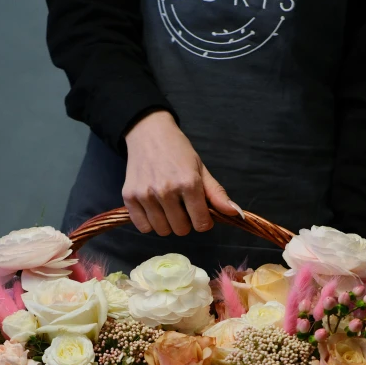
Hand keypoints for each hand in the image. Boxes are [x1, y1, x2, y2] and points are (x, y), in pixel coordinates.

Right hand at [123, 110, 242, 235]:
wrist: (148, 133)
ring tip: (167, 206)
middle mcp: (166, 191)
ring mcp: (146, 195)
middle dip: (185, 222)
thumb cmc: (178, 151)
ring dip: (167, 223)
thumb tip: (236, 214)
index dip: (203, 221)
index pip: (201, 223)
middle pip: (181, 230)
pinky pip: (143, 227)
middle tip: (181, 206)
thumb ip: (217, 194)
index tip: (199, 212)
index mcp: (188, 183)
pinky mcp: (130, 197)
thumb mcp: (201, 169)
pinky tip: (153, 209)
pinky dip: (149, 223)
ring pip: (162, 231)